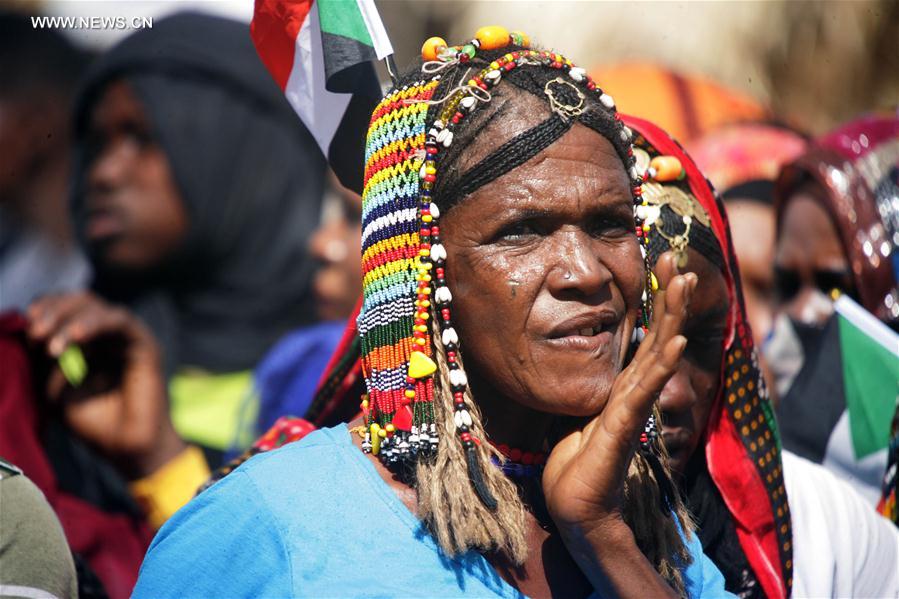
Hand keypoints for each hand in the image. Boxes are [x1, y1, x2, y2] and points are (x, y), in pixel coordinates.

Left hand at [27, 291, 184, 478]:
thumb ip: (43, 362)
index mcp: (89, 343)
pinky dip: (94, 323)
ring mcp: (128, 337)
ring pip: (97, 306)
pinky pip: (119, 320)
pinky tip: (74, 337)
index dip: (44, 311)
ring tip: (50, 343)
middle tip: (34, 331)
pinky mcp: (145, 344)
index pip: (65, 311)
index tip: (24, 327)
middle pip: (79, 301)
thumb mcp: (54, 391)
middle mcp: (109, 335)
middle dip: (52, 311)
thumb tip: (29, 333)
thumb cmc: (96, 425)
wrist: (128, 449)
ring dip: (68, 318)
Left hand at [542, 253, 695, 593]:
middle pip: (660, 336)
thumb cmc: (576, 460)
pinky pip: (645, 389)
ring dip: (671, 316)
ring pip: (658, 353)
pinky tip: (678, 340)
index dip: (657, 301)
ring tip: (682, 281)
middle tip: (677, 258)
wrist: (575, 504)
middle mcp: (636, 392)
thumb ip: (593, 386)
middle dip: (668, 296)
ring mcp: (633, 407)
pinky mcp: (623, 425)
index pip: (647, 335)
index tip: (660, 262)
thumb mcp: (582, 411)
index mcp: (625, 386)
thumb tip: (582, 359)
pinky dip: (663, 363)